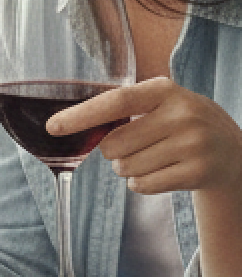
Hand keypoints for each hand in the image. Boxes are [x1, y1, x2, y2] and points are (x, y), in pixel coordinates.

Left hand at [70, 76, 241, 276]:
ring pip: (125, 168)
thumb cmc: (181, 126)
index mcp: (166, 90)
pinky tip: (164, 172)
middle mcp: (182, 114)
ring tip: (156, 157)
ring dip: (129, 168)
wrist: (232, 153)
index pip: (116, 101)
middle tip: (138, 145)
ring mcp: (192, 144)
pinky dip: (142, 184)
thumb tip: (68, 127)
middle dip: (114, 151)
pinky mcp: (197, 173)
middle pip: (113, 144)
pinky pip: (141, 186)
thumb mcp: (162, 105)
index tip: (52, 127)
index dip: (81, 115)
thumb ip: (122, 110)